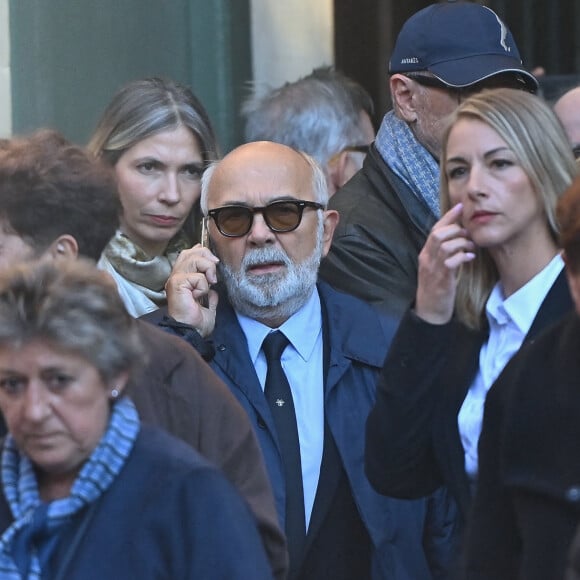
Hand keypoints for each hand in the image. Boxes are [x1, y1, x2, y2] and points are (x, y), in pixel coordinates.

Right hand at [165, 244, 219, 336]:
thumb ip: (209, 291)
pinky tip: (198, 297)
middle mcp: (176, 276)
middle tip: (214, 275)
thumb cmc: (196, 322)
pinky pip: (197, 276)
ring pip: (195, 260)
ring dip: (208, 271)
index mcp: (182, 279)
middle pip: (191, 252)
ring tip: (209, 284)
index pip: (188, 254)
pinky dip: (203, 286)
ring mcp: (175, 279)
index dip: (201, 251)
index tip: (213, 260)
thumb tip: (213, 287)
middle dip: (207, 258)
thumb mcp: (208, 302)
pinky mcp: (177, 283)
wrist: (192, 332)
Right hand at [415, 203, 475, 323]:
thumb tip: (460, 239)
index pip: (435, 229)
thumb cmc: (437, 288)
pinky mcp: (441, 279)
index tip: (460, 206)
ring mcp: (433, 268)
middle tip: (468, 234)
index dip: (448, 217)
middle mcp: (427, 258)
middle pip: (437, 234)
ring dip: (461, 243)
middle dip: (455, 229)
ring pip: (444, 245)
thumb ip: (445, 253)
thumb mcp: (438, 267)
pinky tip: (471, 257)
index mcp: (426, 254)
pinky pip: (451, 262)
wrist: (430, 310)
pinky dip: (462, 256)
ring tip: (471, 246)